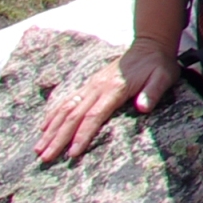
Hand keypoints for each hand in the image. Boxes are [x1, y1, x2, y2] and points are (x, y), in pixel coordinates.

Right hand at [34, 38, 179, 165]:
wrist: (148, 45)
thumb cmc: (157, 64)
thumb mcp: (163, 76)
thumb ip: (153, 91)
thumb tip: (142, 108)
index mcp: (114, 88)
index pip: (94, 116)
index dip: (82, 135)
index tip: (72, 153)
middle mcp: (97, 87)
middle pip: (73, 116)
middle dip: (58, 138)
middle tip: (45, 158)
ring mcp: (90, 86)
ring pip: (65, 109)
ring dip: (51, 129)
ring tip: (38, 149)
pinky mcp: (88, 85)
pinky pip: (66, 100)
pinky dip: (53, 114)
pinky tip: (43, 127)